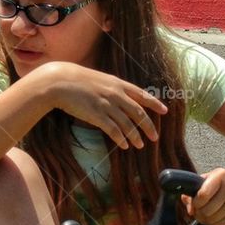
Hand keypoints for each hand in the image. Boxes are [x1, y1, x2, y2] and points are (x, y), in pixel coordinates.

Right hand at [44, 63, 167, 149]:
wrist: (60, 81)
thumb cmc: (76, 79)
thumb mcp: (99, 79)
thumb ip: (111, 87)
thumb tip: (120, 96)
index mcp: (117, 84)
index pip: (141, 95)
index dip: (154, 104)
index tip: (164, 111)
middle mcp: (115, 94)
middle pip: (138, 112)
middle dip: (148, 126)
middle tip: (155, 137)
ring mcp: (106, 105)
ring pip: (127, 124)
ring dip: (136, 136)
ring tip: (140, 145)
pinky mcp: (97, 115)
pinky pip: (114, 130)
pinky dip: (121, 139)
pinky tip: (125, 145)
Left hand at [183, 167, 224, 224]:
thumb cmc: (224, 180)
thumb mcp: (210, 178)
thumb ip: (195, 188)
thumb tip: (186, 203)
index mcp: (220, 177)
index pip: (203, 195)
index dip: (195, 202)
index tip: (194, 203)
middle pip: (206, 210)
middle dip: (198, 213)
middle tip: (198, 212)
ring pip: (212, 220)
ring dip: (204, 220)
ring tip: (204, 215)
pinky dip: (213, 224)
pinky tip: (213, 218)